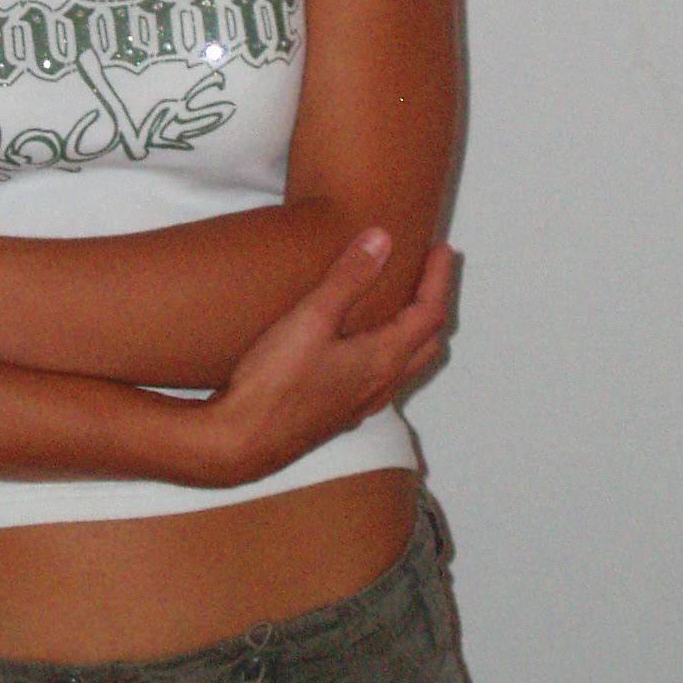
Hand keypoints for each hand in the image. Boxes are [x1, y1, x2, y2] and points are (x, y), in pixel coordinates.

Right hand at [193, 230, 453, 486]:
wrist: (241, 442)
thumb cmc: (275, 384)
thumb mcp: (311, 320)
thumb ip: (348, 278)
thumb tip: (380, 240)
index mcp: (383, 360)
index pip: (428, 313)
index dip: (437, 278)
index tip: (440, 249)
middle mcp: (380, 385)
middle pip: (426, 342)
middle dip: (432, 304)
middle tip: (428, 274)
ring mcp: (360, 403)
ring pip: (405, 364)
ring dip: (413, 331)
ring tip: (400, 305)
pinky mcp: (338, 413)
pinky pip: (381, 379)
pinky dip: (387, 352)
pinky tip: (360, 346)